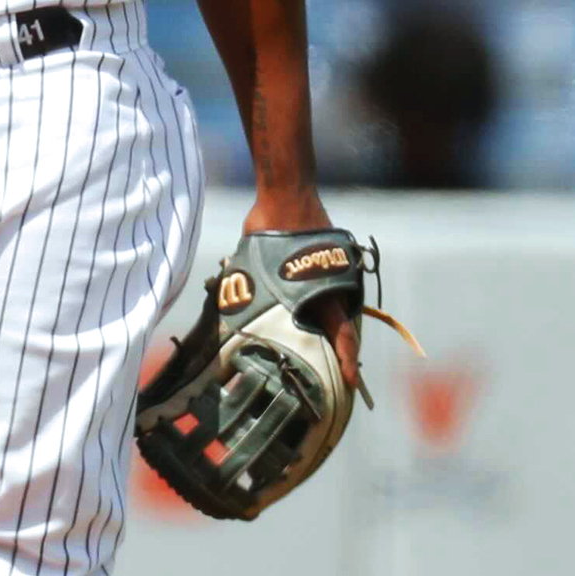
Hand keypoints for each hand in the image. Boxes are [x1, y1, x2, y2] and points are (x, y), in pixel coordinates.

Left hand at [242, 189, 362, 394]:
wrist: (286, 191)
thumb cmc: (268, 228)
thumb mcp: (252, 267)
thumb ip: (246, 294)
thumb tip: (223, 320)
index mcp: (321, 292)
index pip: (342, 335)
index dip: (347, 362)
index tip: (351, 384)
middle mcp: (335, 285)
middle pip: (343, 328)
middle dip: (340, 354)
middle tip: (334, 381)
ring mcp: (336, 273)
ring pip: (337, 311)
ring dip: (329, 331)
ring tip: (319, 356)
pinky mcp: (332, 263)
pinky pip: (329, 291)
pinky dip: (322, 306)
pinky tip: (308, 317)